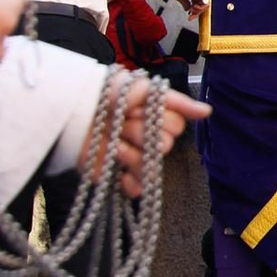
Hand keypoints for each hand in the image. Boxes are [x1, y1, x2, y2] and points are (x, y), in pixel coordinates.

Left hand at [79, 76, 209, 196]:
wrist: (69, 112)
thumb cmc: (103, 94)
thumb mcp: (140, 87)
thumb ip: (176, 101)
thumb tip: (208, 112)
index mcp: (154, 114)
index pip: (176, 125)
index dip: (160, 119)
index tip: (139, 109)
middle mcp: (147, 136)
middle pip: (166, 145)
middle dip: (143, 133)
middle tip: (123, 122)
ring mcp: (132, 156)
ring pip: (152, 165)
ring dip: (132, 154)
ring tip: (113, 143)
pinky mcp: (117, 174)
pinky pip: (138, 188)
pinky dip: (131, 183)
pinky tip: (119, 173)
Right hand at [179, 0, 208, 15]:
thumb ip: (186, 4)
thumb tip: (187, 9)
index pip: (198, 2)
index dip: (194, 10)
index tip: (189, 16)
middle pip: (202, 5)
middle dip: (196, 13)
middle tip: (189, 18)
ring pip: (204, 6)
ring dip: (197, 11)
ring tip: (190, 9)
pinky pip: (206, 5)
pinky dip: (199, 8)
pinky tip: (192, 6)